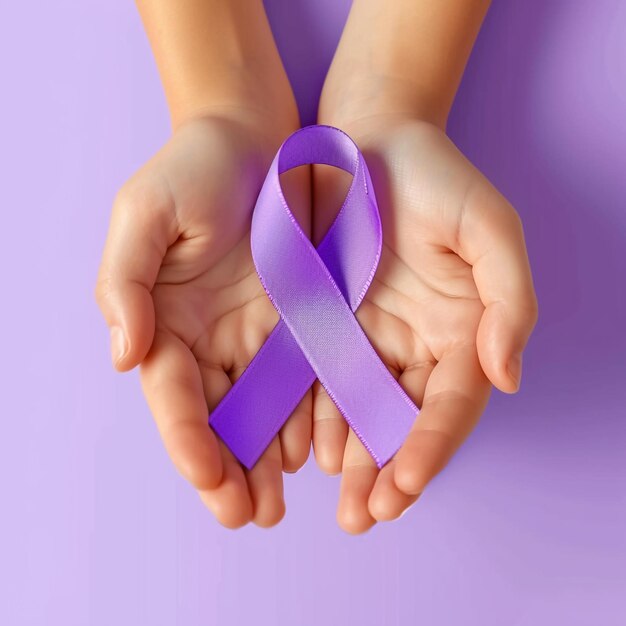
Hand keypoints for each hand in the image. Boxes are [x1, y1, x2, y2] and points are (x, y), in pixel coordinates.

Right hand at [96, 111, 310, 527]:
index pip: (173, 396)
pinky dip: (306, 418)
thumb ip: (126, 282)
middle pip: (216, 417)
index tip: (211, 479)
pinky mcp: (301, 320)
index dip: (188, 441)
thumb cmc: (194, 168)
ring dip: (267, 458)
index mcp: (167, 321)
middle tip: (250, 514)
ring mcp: (257, 333)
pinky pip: (304, 377)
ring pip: (261, 410)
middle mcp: (210, 337)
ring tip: (280, 500)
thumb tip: (123, 356)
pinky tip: (316, 451)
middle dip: (229, 469)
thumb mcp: (146, 213)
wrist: (255, 137)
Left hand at [312, 114, 537, 532]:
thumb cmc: (433, 177)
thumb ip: (510, 300)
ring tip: (340, 503)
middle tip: (367, 515)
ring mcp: (369, 338)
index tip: (407, 483)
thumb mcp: (488, 226)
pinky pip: (320, 380)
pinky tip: (305, 451)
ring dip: (354, 461)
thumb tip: (508, 376)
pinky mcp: (325, 325)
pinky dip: (316, 419)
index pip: (451, 403)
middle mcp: (416, 344)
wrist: (367, 141)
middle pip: (406, 421)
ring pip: (363, 412)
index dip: (432, 445)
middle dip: (390, 472)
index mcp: (461, 330)